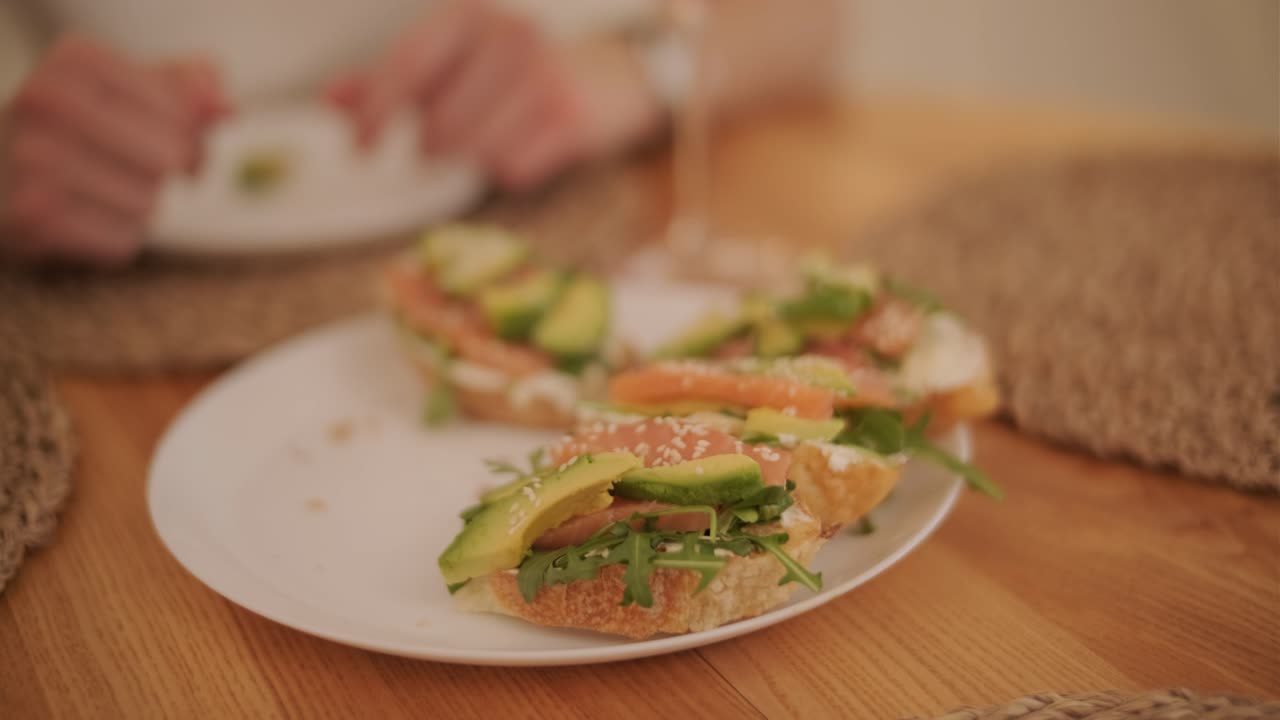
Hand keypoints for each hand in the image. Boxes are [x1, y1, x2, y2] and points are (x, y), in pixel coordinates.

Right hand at [1, 35, 227, 264]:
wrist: (3, 174)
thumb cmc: (89, 128)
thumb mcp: (137, 92)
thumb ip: (191, 89)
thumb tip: (224, 107)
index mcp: (75, 61)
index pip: (182, 113)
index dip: (192, 135)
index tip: (172, 137)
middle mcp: (44, 101)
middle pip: (167, 159)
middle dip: (170, 173)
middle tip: (146, 170)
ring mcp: (30, 159)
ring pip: (147, 203)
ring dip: (141, 207)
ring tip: (102, 191)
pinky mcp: (31, 217)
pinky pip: (122, 240)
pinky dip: (118, 238)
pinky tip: (87, 219)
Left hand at [329, 0, 661, 191]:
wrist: (610, 75)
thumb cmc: (516, 71)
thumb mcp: (452, 61)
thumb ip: (390, 80)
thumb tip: (331, 101)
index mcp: (468, 14)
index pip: (406, 67)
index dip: (375, 113)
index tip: (361, 148)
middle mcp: (506, 36)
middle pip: (437, 125)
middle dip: (436, 144)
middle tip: (453, 136)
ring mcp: (541, 76)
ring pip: (472, 151)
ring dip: (475, 157)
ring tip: (497, 132)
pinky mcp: (569, 116)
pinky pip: (511, 169)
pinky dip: (511, 167)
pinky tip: (528, 141)